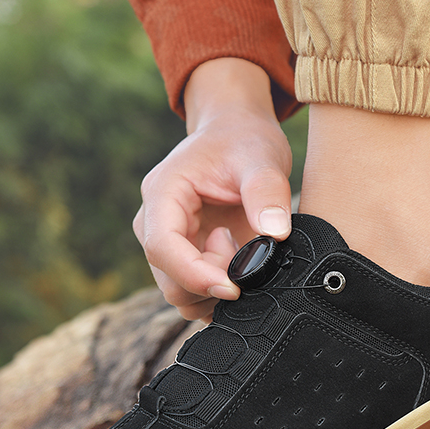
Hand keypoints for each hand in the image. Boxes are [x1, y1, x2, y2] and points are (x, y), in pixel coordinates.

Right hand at [133, 59, 292, 319]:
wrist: (237, 135)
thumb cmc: (244, 140)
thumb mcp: (261, 158)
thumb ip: (267, 193)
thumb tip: (275, 235)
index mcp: (163, 194)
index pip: (162, 247)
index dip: (195, 275)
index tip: (234, 286)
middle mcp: (154, 223)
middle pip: (170, 279)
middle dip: (213, 282)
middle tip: (249, 252)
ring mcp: (168, 243)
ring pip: (181, 293)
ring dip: (218, 288)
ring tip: (245, 248)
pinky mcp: (185, 256)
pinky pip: (196, 292)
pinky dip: (221, 294)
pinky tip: (244, 264)